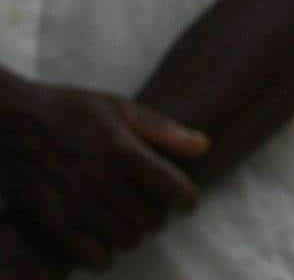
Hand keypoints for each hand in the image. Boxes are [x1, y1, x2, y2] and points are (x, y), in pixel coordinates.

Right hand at [0, 77, 208, 269]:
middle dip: (158, 216)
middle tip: (151, 208)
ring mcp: (73, 203)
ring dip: (131, 234)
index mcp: (123, 150)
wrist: (7, 120)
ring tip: (125, 221)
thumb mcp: (118, 108)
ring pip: (126, 240)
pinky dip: (101, 253)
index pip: (174, 190)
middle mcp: (101, 180)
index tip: (186, 202)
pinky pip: (90, 255)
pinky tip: (99, 238)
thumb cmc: (67, 110)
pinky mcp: (48, 221)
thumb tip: (204, 146)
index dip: (188, 201)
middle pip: (152, 220)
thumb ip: (163, 130)